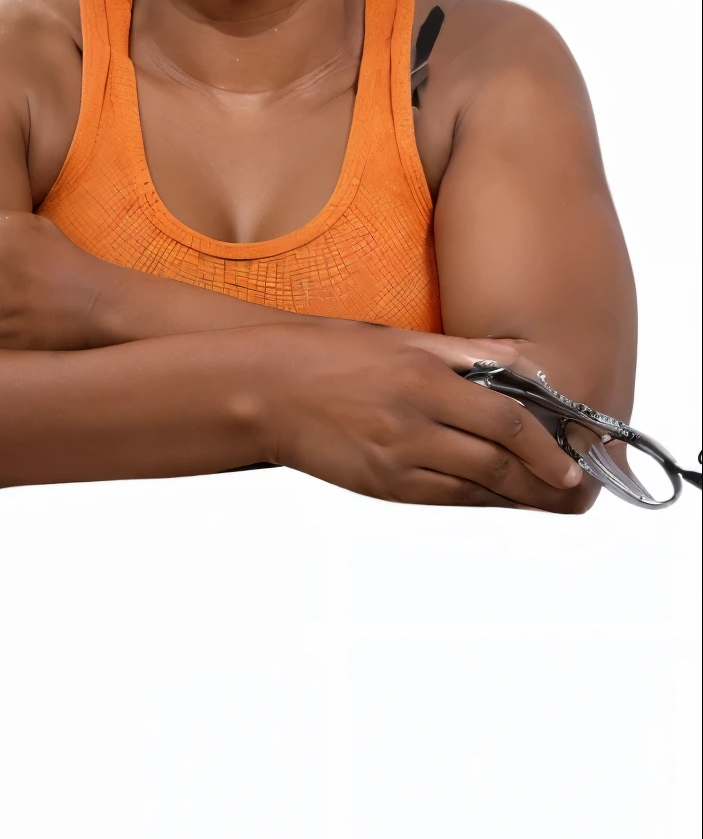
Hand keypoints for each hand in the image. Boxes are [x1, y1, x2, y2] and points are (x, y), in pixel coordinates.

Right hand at [255, 324, 597, 512]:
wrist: (263, 390)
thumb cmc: (328, 354)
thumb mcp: (399, 339)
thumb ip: (465, 355)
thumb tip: (522, 366)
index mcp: (422, 379)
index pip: (506, 420)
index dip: (546, 448)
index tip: (573, 462)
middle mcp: (413, 424)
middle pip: (498, 464)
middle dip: (543, 482)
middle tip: (575, 491)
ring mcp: (396, 461)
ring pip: (474, 489)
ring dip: (517, 498)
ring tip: (548, 499)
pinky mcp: (380, 486)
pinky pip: (443, 498)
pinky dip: (477, 500)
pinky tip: (497, 498)